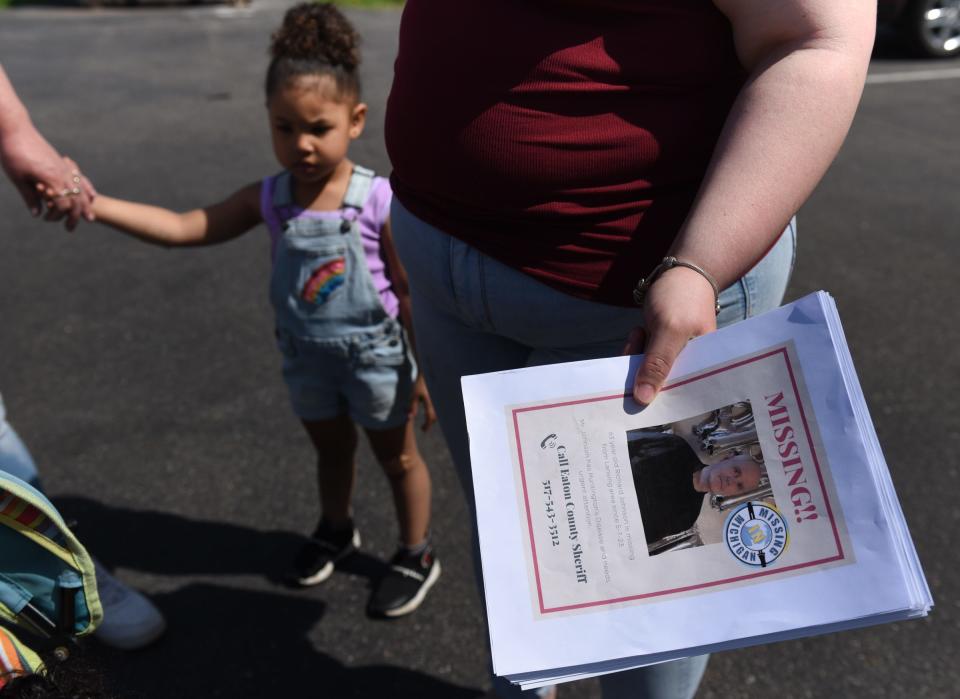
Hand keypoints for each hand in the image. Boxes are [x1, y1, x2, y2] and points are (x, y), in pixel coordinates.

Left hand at [0, 127, 95, 229]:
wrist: (15, 129)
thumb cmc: (13, 153)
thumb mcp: (17, 178)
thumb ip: (29, 197)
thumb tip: (38, 214)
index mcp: (51, 178)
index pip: (63, 203)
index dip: (57, 214)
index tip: (46, 219)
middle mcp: (62, 173)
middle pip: (76, 199)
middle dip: (75, 216)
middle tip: (70, 229)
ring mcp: (64, 167)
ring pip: (81, 190)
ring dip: (86, 205)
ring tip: (90, 217)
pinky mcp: (62, 163)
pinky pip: (81, 178)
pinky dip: (87, 188)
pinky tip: (92, 195)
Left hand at [409, 374, 436, 431]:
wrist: (425, 375)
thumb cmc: (418, 385)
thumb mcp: (413, 395)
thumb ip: (412, 406)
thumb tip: (410, 418)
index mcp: (429, 403)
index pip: (429, 417)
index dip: (426, 425)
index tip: (422, 430)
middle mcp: (434, 403)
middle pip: (434, 417)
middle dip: (429, 424)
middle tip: (423, 429)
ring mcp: (436, 401)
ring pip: (436, 413)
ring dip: (431, 419)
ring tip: (425, 422)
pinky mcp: (436, 399)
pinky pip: (436, 409)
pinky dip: (432, 413)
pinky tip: (428, 413)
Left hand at [623, 266, 717, 405]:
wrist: (678, 273)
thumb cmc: (682, 298)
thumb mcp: (669, 331)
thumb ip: (657, 364)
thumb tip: (642, 400)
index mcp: (703, 369)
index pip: (681, 396)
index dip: (660, 403)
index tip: (637, 404)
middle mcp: (691, 368)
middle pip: (660, 388)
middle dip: (642, 379)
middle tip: (638, 351)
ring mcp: (674, 360)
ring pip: (647, 374)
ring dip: (635, 358)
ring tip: (642, 331)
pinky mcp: (661, 351)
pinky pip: (642, 361)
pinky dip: (635, 349)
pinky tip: (639, 331)